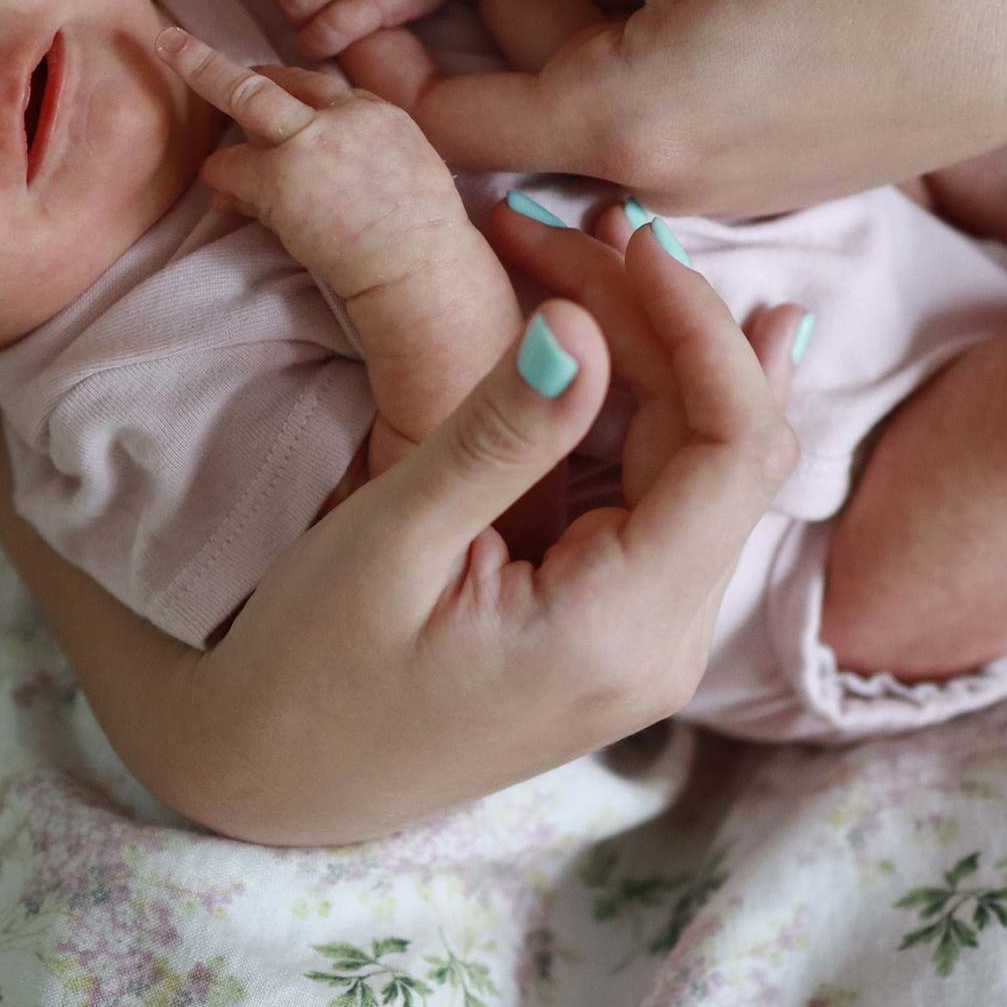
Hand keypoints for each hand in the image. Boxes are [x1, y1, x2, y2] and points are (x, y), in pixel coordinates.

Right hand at [0, 221, 801, 845]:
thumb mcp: (390, 541)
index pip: (730, 446)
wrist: (275, 780)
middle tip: (567, 226)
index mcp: (622, 627)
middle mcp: (668, 642)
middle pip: (731, 444)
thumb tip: (582, 329)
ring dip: (661, 350)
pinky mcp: (625, 624)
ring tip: (590, 246)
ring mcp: (655, 639)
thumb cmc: (308, 667)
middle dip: (669, 318)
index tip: (625, 235)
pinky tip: (632, 325)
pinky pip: (674, 494)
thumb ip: (499, 437)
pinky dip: (649, 401)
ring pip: (710, 462)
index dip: (699, 323)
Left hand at [154, 26, 473, 307]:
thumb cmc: (420, 239)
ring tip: (223, 178)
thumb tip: (319, 158)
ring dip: (228, 148)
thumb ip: (363, 151)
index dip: (284, 86)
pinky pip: (230, 167)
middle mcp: (342, 116)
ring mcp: (308, 142)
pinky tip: (225, 201)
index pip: (319, 88)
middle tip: (170, 42)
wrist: (422, 270)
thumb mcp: (406, 173)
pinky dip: (223, 182)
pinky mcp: (280, 178)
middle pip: (270, 78)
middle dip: (209, 61)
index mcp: (376, 113)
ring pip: (242, 109)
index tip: (260, 80)